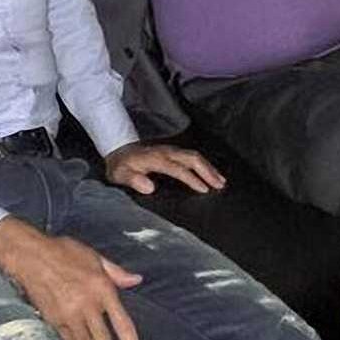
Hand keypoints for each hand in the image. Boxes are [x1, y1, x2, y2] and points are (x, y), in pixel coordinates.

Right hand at [0, 217, 143, 339]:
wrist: (31, 256)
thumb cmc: (64, 252)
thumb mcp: (95, 257)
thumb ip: (117, 273)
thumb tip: (136, 280)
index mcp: (103, 289)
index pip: (122, 324)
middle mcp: (88, 305)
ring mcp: (70, 315)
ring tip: (86, 338)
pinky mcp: (53, 320)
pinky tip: (71, 332)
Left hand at [105, 142, 226, 194]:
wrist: (118, 151)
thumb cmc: (120, 167)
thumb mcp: (119, 175)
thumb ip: (132, 180)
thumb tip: (149, 187)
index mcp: (155, 159)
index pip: (178, 168)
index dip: (191, 179)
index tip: (204, 190)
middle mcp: (166, 152)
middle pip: (191, 158)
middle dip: (207, 171)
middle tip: (220, 185)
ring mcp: (170, 150)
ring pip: (194, 156)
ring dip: (209, 167)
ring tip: (221, 181)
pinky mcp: (173, 152)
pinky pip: (192, 156)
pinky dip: (204, 164)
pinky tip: (212, 173)